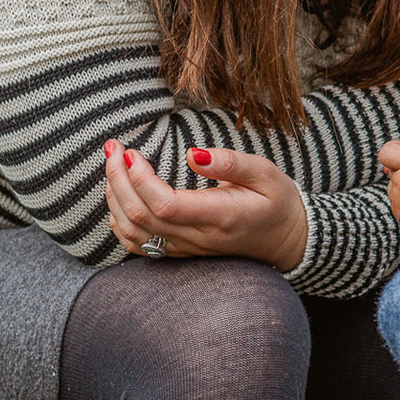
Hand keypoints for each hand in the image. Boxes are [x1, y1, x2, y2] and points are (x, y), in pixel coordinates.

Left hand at [104, 143, 307, 271]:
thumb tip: (193, 154)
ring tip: (114, 167)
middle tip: (113, 147)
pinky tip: (119, 198)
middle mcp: (200, 238)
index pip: (165, 206)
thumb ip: (230, 162)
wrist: (287, 240)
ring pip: (136, 233)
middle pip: (142, 217)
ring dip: (115, 199)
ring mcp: (189, 249)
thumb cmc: (277, 202)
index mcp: (220, 217)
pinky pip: (141, 246)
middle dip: (118, 180)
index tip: (132, 152)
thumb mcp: (265, 173)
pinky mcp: (182, 252)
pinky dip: (121, 223)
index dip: (140, 180)